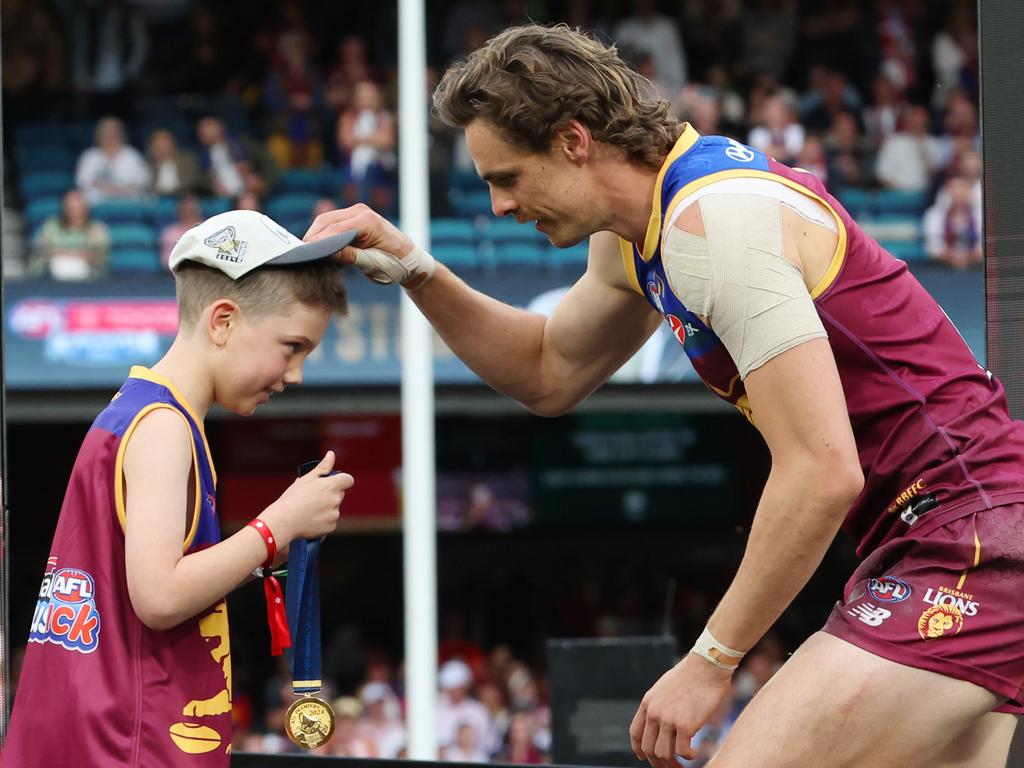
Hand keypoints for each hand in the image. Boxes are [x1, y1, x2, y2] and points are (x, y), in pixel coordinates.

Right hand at [261, 451, 353, 542]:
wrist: (284, 520)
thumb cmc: (293, 497)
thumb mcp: (307, 479)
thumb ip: (323, 467)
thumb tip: (331, 454)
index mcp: (332, 486)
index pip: (348, 479)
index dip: (342, 480)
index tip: (332, 482)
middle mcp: (336, 500)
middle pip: (339, 494)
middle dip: (330, 494)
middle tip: (313, 497)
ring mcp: (334, 514)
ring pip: (334, 508)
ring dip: (326, 508)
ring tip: (308, 510)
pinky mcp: (331, 527)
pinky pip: (330, 521)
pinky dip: (323, 521)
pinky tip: (310, 519)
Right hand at [305, 203, 415, 265]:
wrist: (409, 260)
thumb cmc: (395, 264)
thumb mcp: (372, 264)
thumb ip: (350, 256)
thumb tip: (327, 253)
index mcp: (368, 222)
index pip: (335, 229)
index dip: (318, 241)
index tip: (304, 253)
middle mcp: (361, 212)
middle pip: (326, 221)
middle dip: (312, 237)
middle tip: (300, 254)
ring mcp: (357, 212)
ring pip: (327, 220)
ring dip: (316, 234)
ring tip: (307, 252)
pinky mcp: (354, 218)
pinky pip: (333, 223)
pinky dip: (323, 233)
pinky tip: (318, 247)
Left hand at [629, 653, 732, 767]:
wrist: (706, 665)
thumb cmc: (691, 675)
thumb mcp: (665, 687)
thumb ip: (660, 704)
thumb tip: (663, 722)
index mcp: (648, 703)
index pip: (635, 733)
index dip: (639, 749)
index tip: (644, 757)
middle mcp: (654, 713)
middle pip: (648, 748)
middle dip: (658, 762)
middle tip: (671, 766)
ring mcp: (668, 720)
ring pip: (663, 754)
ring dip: (673, 763)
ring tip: (683, 763)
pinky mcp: (685, 725)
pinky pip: (682, 752)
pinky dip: (689, 756)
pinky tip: (696, 752)